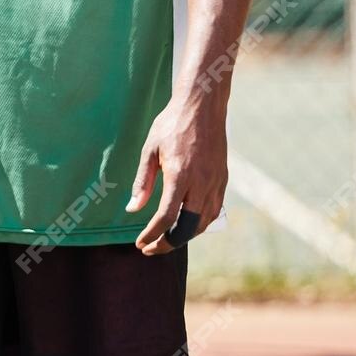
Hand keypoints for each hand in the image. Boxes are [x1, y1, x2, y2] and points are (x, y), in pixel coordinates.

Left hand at [129, 94, 227, 254]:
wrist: (202, 107)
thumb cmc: (171, 125)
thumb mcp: (149, 150)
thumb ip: (143, 182)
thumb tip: (133, 209)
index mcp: (180, 175)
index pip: (167, 216)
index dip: (152, 234)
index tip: (140, 243)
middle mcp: (202, 182)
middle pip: (188, 227)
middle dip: (168, 243)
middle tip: (150, 249)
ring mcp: (216, 182)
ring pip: (203, 222)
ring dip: (184, 235)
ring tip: (165, 238)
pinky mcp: (223, 180)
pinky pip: (213, 210)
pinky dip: (199, 223)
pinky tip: (185, 224)